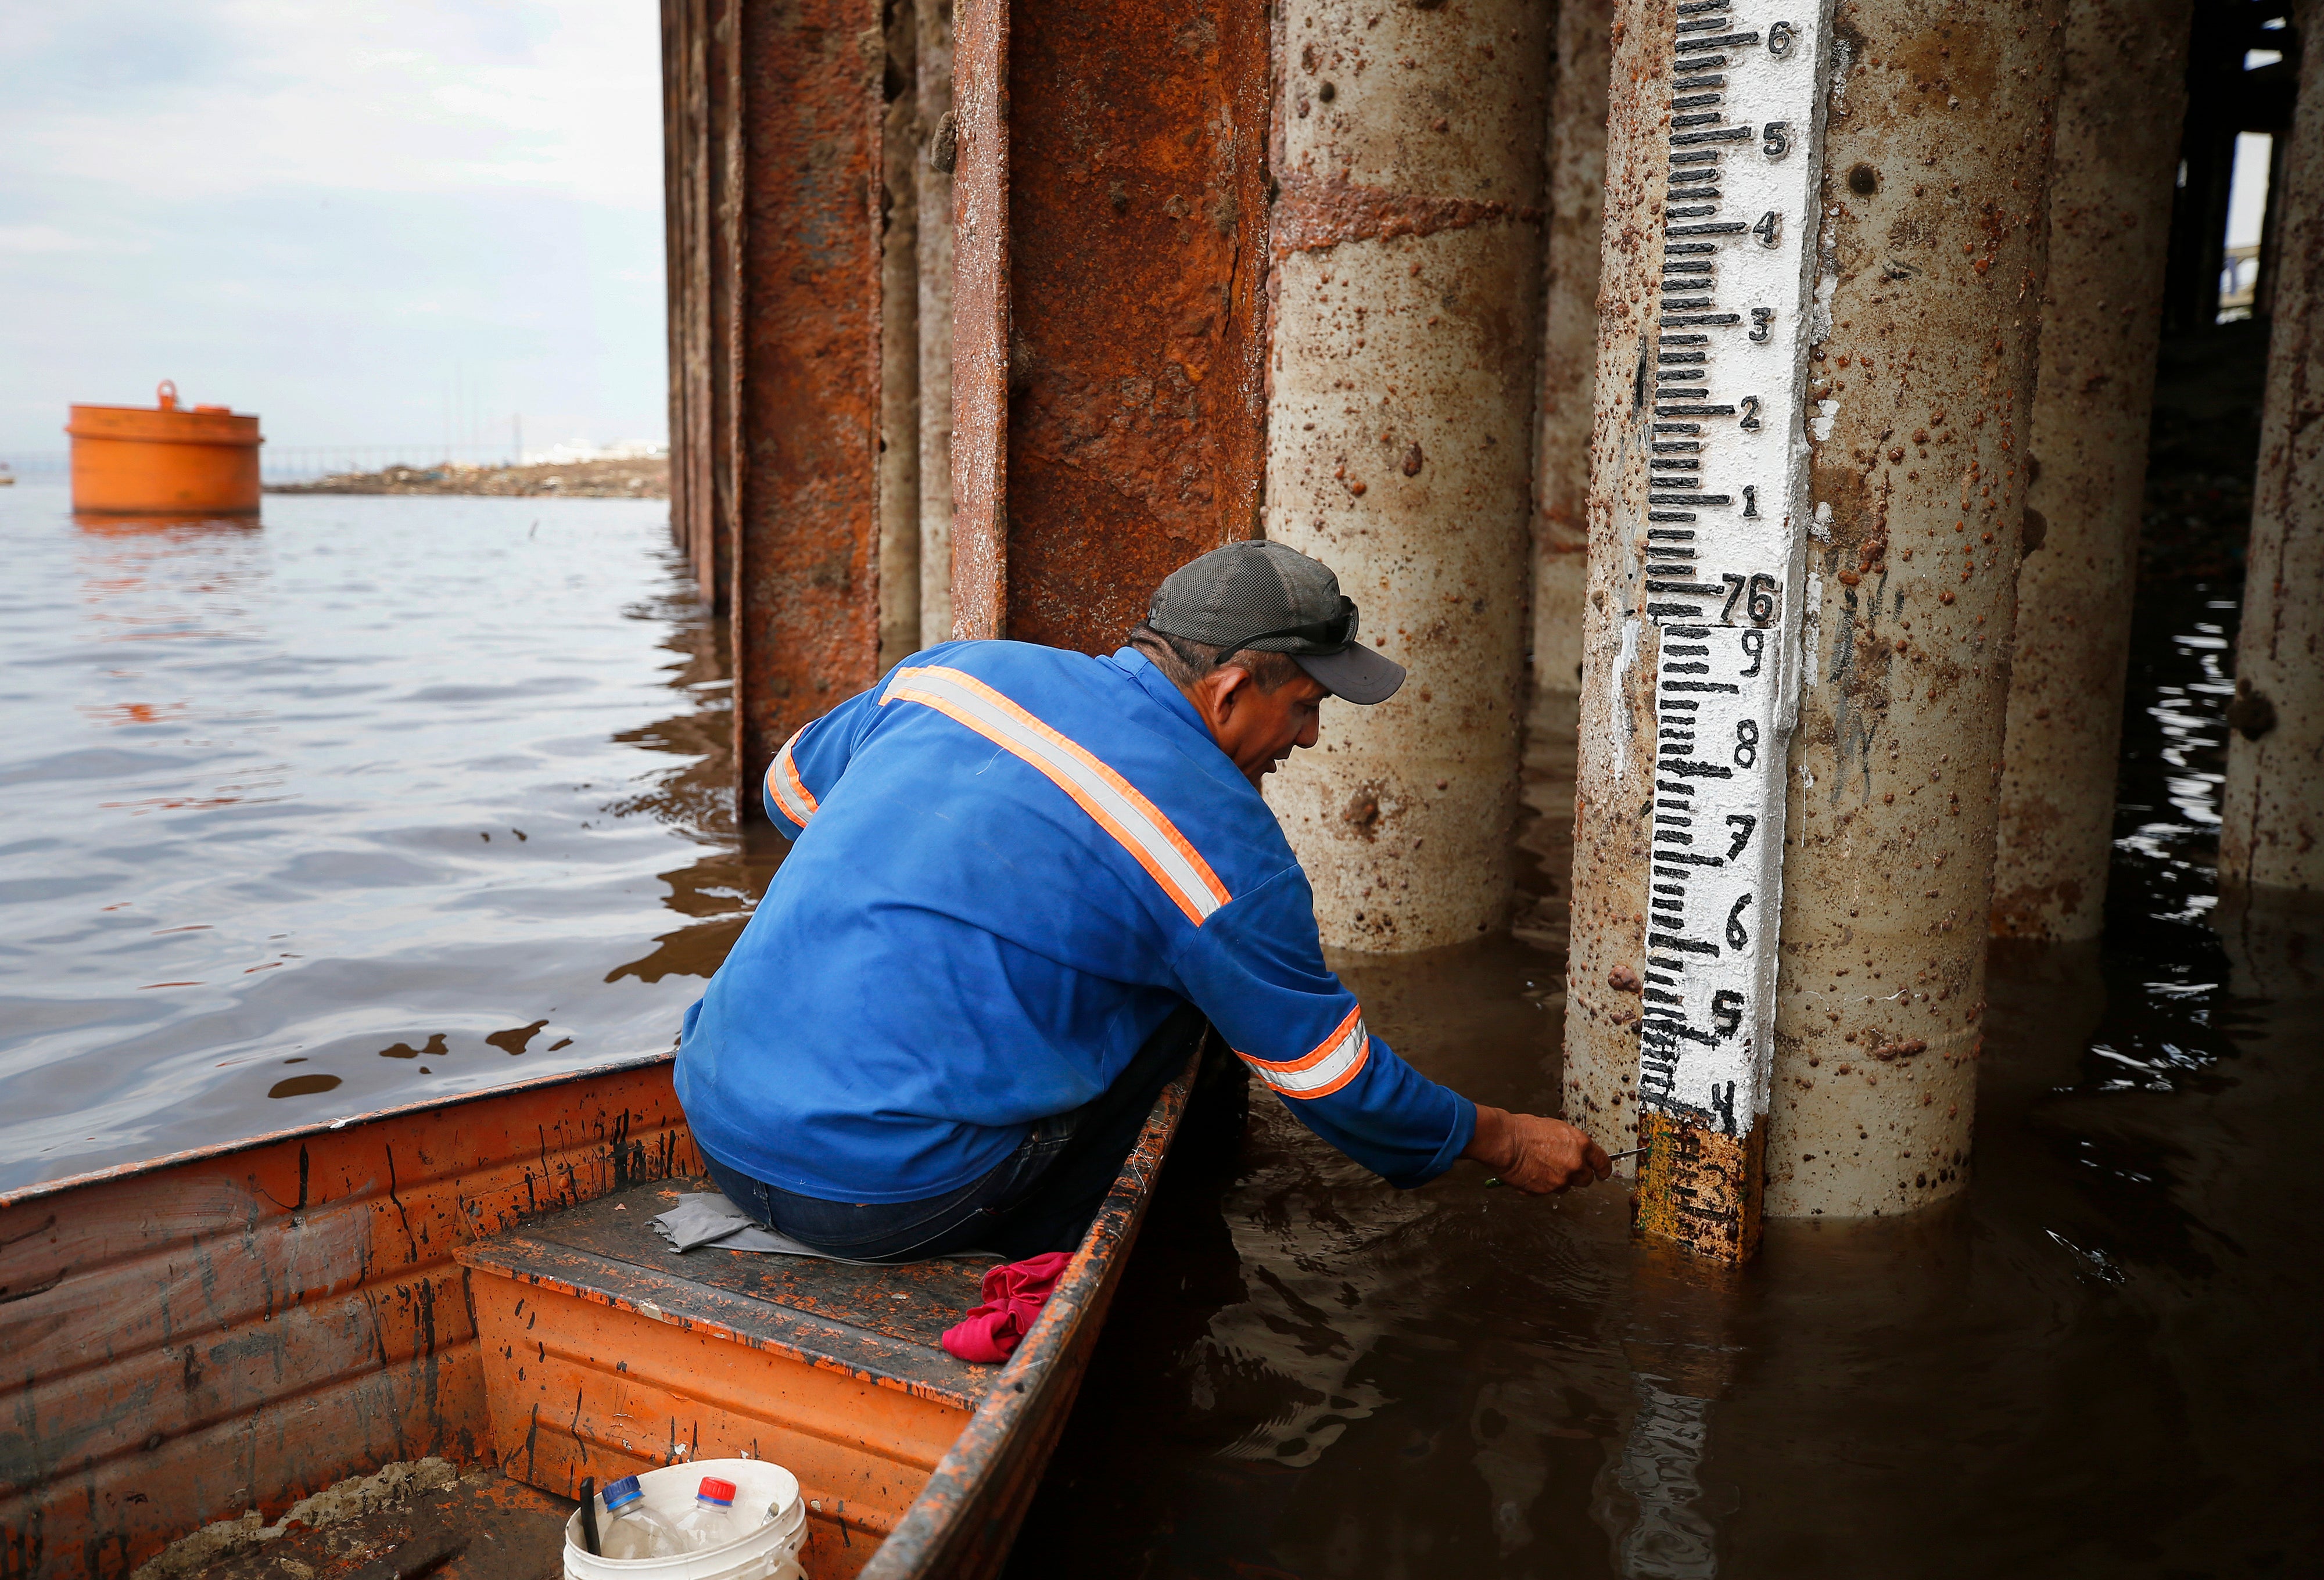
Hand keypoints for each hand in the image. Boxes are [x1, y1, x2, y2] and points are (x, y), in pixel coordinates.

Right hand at [1463, 1106, 1611, 1193]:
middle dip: (1577, 1176)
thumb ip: (1570, 1143)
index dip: (1603, 1169)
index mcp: (1580, 1144)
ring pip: (1566, 1186)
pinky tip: (1530, 1173)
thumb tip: (1573, 1151)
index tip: (1602, 1173)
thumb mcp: (1555, 1128)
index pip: (1602, 1162)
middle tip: (1564, 1169)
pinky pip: (1548, 1191)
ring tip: (1540, 1167)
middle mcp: (1575, 1164)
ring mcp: (1561, 1180)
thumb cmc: (1524, 1130)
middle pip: (1586, 1179)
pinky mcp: (1546, 1191)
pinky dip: (1541, 1185)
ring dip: (1557, 1180)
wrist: (1505, 1142)